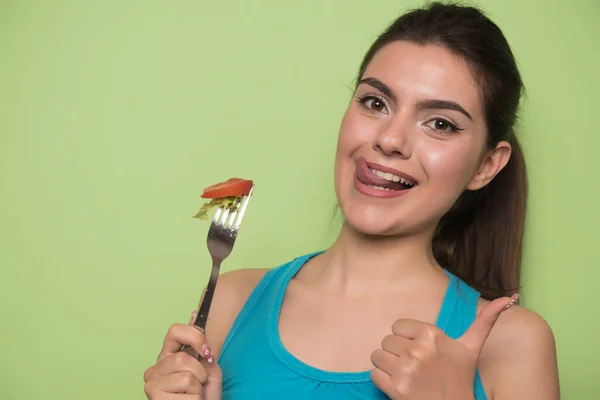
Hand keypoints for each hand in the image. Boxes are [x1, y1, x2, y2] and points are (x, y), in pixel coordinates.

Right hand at [143, 311, 222, 399]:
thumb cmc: (204, 394)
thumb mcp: (208, 367)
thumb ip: (201, 345)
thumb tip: (194, 314)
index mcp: (167, 356)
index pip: (175, 330)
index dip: (195, 337)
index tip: (207, 353)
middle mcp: (155, 368)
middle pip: (184, 358)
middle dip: (200, 373)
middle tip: (199, 384)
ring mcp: (151, 384)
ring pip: (186, 377)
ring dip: (198, 389)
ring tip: (193, 395)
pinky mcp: (155, 398)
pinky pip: (187, 394)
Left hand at [371, 294, 518, 399]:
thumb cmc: (460, 378)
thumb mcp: (471, 347)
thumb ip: (485, 321)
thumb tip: (509, 297)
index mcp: (432, 334)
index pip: (397, 326)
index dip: (406, 338)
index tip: (420, 350)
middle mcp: (419, 350)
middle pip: (386, 340)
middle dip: (396, 353)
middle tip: (414, 365)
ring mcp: (407, 370)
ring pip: (377, 356)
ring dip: (387, 366)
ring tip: (406, 375)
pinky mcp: (396, 389)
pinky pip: (374, 374)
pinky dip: (383, 381)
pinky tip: (399, 386)